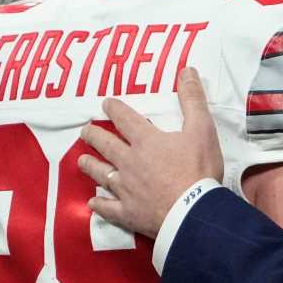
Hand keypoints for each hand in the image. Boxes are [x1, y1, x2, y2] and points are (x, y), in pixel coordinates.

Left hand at [79, 67, 224, 237]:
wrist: (193, 211)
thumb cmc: (198, 170)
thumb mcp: (202, 129)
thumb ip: (193, 100)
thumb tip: (186, 70)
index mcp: (146, 141)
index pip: (125, 119)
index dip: (114, 109)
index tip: (105, 104)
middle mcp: (130, 162)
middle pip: (106, 145)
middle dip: (94, 136)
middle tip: (85, 131)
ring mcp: (126, 189)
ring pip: (102, 174)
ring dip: (90, 166)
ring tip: (81, 160)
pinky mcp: (128, 212)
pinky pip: (108, 208)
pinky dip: (99, 205)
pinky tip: (92, 203)